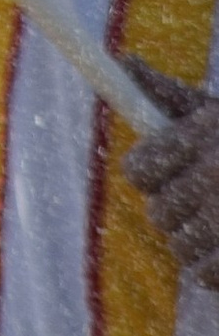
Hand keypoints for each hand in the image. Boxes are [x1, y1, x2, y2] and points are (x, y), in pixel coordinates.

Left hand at [125, 62, 218, 288]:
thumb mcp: (218, 112)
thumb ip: (168, 94)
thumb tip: (126, 61)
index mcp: (203, 137)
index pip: (139, 171)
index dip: (147, 174)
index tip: (162, 175)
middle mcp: (215, 176)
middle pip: (158, 213)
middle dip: (175, 209)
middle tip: (200, 201)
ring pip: (178, 247)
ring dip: (193, 241)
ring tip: (217, 224)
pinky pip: (203, 274)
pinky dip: (212, 268)